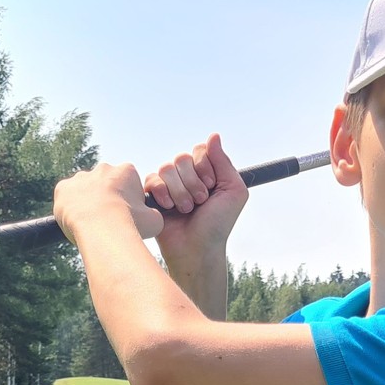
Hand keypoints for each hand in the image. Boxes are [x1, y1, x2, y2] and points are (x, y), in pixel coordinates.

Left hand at [52, 162, 163, 245]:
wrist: (103, 230)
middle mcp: (102, 169)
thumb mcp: (155, 220)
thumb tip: (152, 216)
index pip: (128, 182)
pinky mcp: (63, 188)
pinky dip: (70, 208)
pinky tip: (78, 221)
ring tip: (93, 224)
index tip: (127, 215)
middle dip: (107, 198)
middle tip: (109, 220)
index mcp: (126, 171)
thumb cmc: (132, 225)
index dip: (128, 200)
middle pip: (105, 183)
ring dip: (88, 202)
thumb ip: (153, 214)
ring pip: (84, 190)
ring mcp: (80, 177)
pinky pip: (66, 198)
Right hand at [144, 134, 247, 264]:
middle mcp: (187, 176)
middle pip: (182, 158)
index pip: (200, 150)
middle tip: (200, 202)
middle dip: (193, 183)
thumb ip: (224, 162)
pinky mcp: (153, 195)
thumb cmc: (217, 224)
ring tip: (186, 210)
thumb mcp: (233, 191)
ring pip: (167, 168)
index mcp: (206, 172)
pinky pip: (152, 179)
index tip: (212, 186)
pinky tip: (169, 209)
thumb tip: (214, 136)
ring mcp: (169, 184)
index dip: (205, 167)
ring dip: (180, 192)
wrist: (197, 249)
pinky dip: (163, 194)